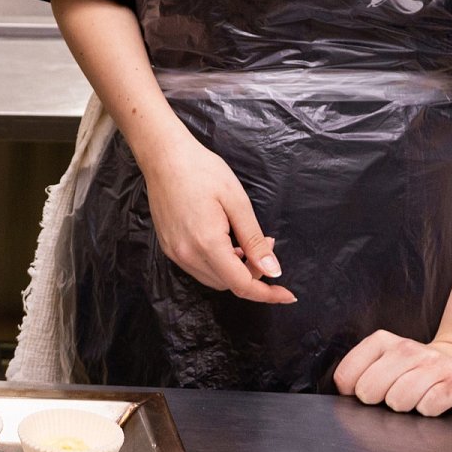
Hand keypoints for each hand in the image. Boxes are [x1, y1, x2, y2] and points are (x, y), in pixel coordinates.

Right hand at [139, 135, 295, 304]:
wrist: (164, 156)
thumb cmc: (202, 171)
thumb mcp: (237, 202)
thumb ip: (254, 241)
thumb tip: (273, 271)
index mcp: (207, 243)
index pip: (242, 284)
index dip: (267, 293)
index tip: (288, 294)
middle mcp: (187, 254)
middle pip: (228, 284)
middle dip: (253, 273)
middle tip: (266, 243)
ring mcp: (174, 252)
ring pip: (213, 278)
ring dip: (234, 269)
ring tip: (243, 239)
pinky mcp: (168, 247)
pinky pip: (198, 267)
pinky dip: (217, 263)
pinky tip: (224, 240)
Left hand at [333, 331, 451, 415]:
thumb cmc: (415, 370)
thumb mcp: (384, 360)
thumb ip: (360, 373)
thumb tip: (346, 398)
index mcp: (382, 341)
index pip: (347, 376)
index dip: (352, 393)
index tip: (366, 393)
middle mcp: (407, 348)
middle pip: (369, 390)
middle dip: (378, 402)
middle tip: (393, 398)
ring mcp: (433, 362)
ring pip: (398, 400)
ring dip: (404, 407)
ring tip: (413, 400)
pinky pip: (428, 406)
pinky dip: (427, 411)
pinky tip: (432, 402)